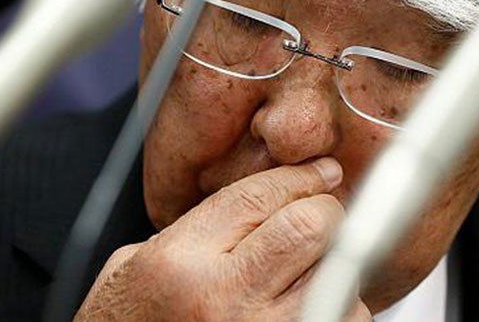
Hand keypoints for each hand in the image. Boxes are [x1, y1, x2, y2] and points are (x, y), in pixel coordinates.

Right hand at [75, 157, 370, 321]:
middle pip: (307, 226)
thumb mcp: (144, 260)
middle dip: (322, 213)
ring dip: (333, 264)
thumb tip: (277, 188)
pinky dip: (339, 303)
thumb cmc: (133, 319)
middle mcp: (223, 297)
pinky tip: (311, 301)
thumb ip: (205, 224)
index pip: (258, 195)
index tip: (320, 173)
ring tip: (311, 269)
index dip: (299, 176)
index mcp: (180, 260)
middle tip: (320, 219)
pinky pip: (345, 316)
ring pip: (336, 275)